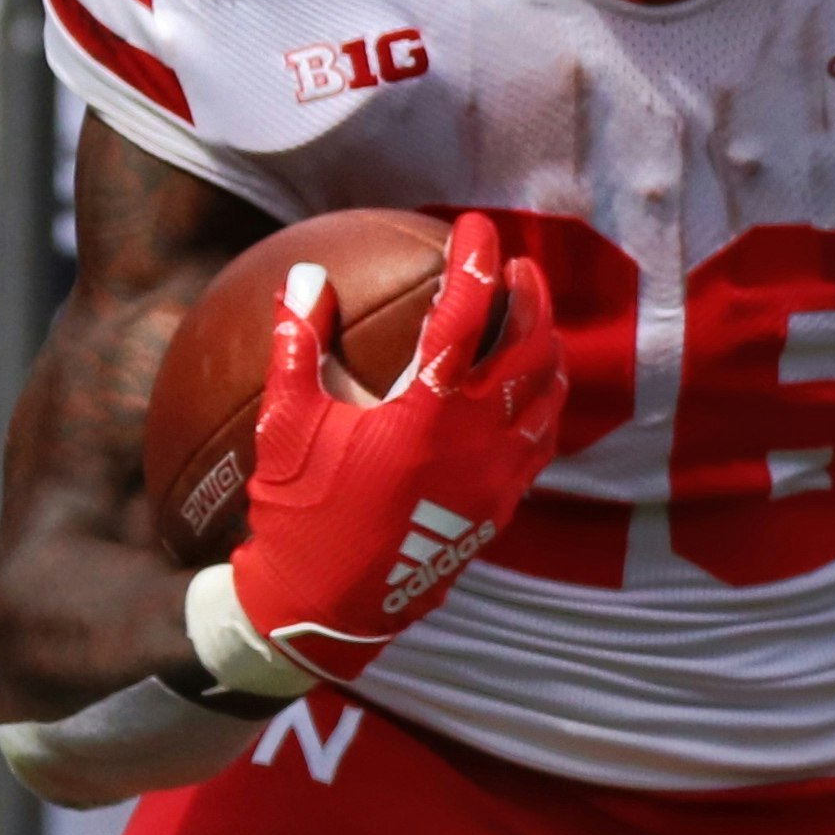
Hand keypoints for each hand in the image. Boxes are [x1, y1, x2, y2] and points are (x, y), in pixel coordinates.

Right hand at [203, 212, 565, 692]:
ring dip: (546, 349)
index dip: (474, 258)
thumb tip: (302, 276)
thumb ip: (298, 345)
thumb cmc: (299, 514)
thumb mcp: (286, 425)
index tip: (474, 225)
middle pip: (530, 348)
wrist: (326, 609)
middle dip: (531, 296)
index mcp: (427, 413)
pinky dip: (541, 405)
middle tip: (517, 266)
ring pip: (548, 397)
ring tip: (534, 322)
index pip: (465, 312)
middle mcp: (478, 441)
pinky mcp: (500, 509)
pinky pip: (540, 444)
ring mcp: (497, 479)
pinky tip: (527, 395)